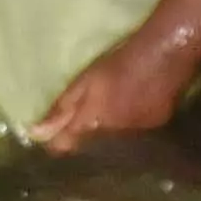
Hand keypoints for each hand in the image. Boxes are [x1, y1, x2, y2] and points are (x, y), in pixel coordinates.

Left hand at [25, 30, 192, 152]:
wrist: (166, 52)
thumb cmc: (119, 63)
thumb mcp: (85, 80)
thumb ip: (62, 109)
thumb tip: (35, 133)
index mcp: (92, 124)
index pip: (63, 147)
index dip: (55, 140)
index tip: (51, 132)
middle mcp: (114, 137)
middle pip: (89, 148)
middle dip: (82, 139)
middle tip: (82, 121)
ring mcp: (138, 135)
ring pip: (114, 144)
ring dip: (108, 134)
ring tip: (112, 114)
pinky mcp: (157, 127)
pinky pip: (136, 136)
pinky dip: (130, 127)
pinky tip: (134, 110)